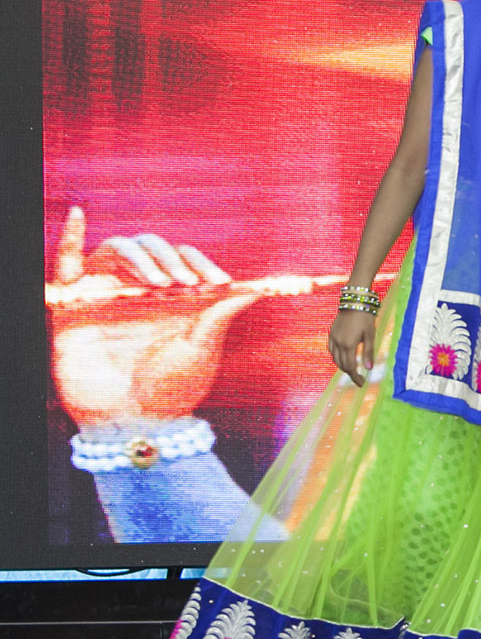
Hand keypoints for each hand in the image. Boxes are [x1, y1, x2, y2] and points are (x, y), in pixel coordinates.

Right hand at [47, 207, 261, 426]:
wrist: (133, 422)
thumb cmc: (171, 391)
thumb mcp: (202, 349)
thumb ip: (221, 314)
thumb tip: (257, 288)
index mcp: (175, 298)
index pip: (186, 261)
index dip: (202, 264)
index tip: (221, 282)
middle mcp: (141, 291)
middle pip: (153, 249)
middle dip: (172, 259)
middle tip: (185, 284)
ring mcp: (108, 295)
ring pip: (118, 250)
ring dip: (141, 257)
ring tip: (160, 284)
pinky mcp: (74, 305)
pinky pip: (65, 262)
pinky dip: (68, 236)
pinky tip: (77, 215)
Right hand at [328, 309, 375, 386]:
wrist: (354, 302)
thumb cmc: (365, 318)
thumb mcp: (370, 335)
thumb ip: (368, 352)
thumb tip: (368, 369)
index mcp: (348, 345)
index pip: (350, 367)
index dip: (355, 377)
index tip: (362, 383)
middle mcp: (338, 343)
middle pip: (341, 365)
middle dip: (350, 373)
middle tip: (359, 378)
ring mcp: (333, 338)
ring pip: (335, 359)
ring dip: (343, 365)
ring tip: (352, 368)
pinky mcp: (331, 333)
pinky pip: (331, 350)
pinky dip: (336, 357)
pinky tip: (343, 357)